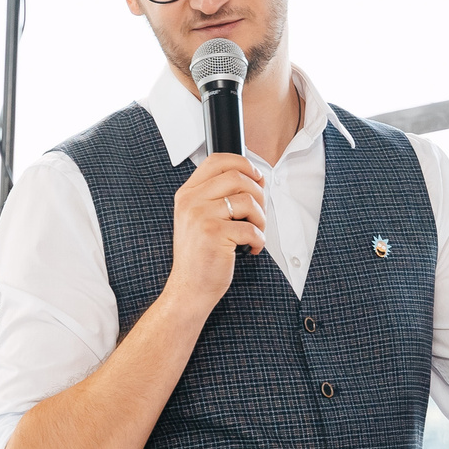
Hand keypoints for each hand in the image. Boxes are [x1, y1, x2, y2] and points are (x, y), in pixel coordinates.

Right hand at [166, 152, 267, 303]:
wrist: (189, 287)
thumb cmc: (199, 256)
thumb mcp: (198, 219)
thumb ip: (217, 197)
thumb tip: (254, 179)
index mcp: (187, 195)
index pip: (217, 161)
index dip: (243, 163)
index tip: (256, 177)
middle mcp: (191, 202)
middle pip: (237, 176)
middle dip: (258, 193)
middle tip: (258, 213)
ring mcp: (200, 217)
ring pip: (248, 200)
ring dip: (261, 218)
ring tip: (255, 231)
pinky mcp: (214, 234)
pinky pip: (251, 228)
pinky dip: (259, 239)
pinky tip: (252, 247)